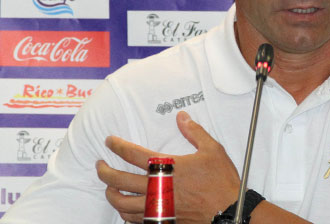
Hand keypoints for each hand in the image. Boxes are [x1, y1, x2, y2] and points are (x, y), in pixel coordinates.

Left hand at [97, 111, 239, 223]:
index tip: (109, 141)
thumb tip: (181, 117)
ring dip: (111, 194)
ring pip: (122, 204)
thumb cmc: (221, 181)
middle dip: (104, 171)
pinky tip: (126, 209)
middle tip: (100, 165)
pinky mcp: (162, 221)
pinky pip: (134, 221)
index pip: (133, 154)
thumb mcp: (212, 150)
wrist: (229, 211)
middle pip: (119, 180)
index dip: (117, 146)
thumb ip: (194, 132)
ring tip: (108, 188)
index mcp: (167, 168)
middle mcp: (157, 188)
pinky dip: (125, 214)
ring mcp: (157, 207)